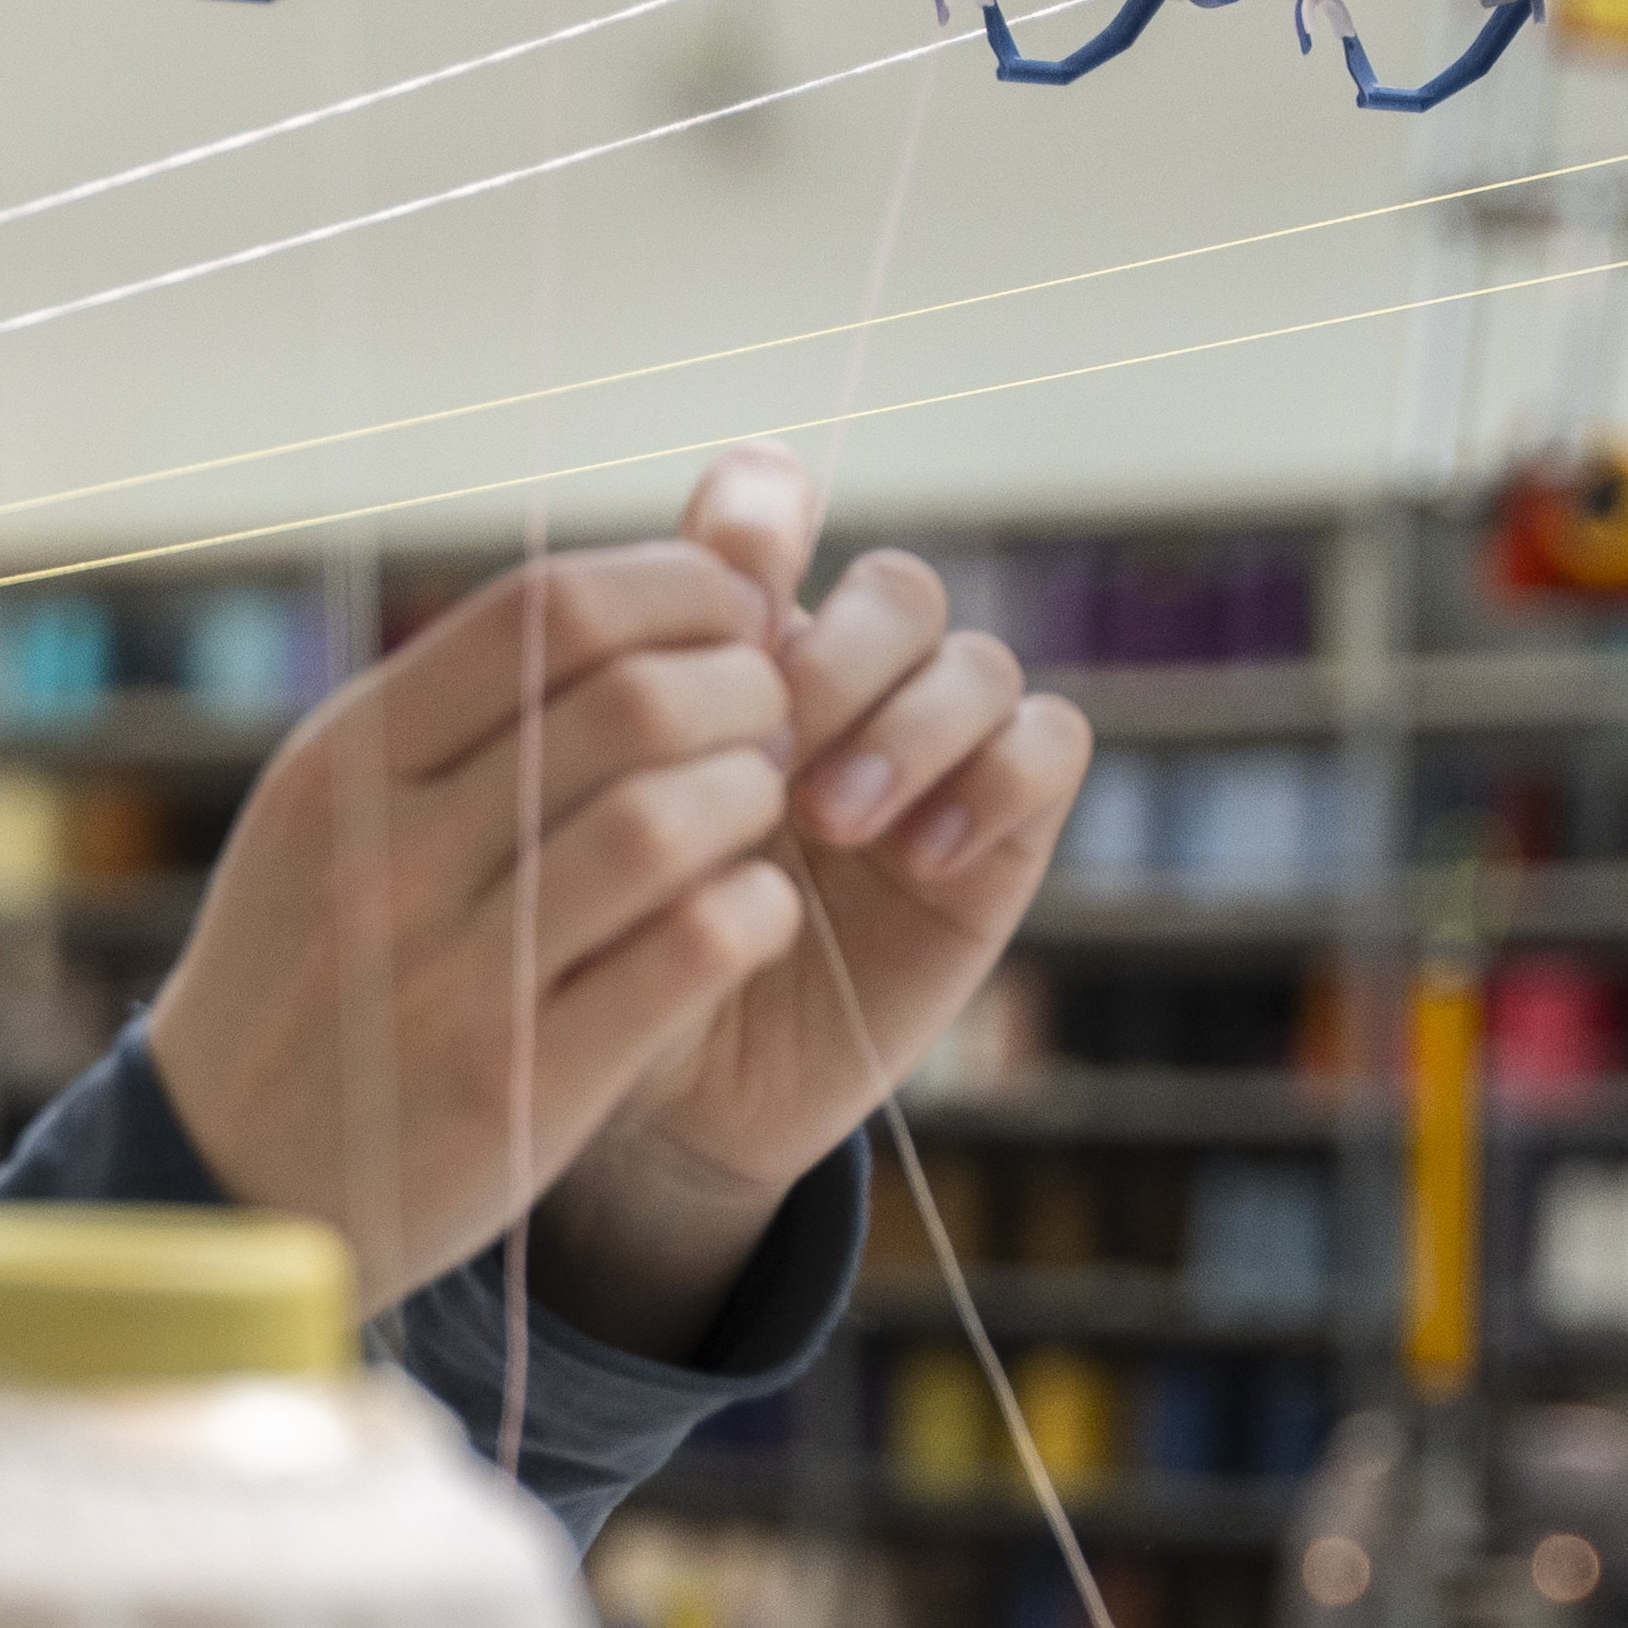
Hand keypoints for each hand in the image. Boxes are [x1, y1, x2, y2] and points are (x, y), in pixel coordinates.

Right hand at [136, 533, 803, 1321]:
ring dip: (753, 796)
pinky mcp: (519, 1083)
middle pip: (631, 700)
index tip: (728, 620)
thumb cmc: (309, 974)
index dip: (680, 589)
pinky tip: (750, 913)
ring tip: (756, 808)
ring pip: (667, 821)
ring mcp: (450, 975)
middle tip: (770, 717)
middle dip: (745, 688)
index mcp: (347, 762)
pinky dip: (755, 911)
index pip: (549, 608)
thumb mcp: (332, 818)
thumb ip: (458, 713)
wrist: (220, 1181)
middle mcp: (388, 856)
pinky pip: (690, 952)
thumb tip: (644, 593)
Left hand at [518, 448, 1095, 1335]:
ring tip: (825, 818)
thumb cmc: (596, 958)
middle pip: (891, 586)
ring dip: (906, 721)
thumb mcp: (580, 834)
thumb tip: (673, 610)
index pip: (774, 516)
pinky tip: (917, 852)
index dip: (761, 524)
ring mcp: (927, 755)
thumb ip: (622, 718)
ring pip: (974, 657)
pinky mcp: (998, 833)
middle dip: (834, 652)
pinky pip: (1048, 743)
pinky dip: (996, 775)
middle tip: (767, 745)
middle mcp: (840, 685)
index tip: (723, 600)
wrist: (658, 1110)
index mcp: (729, 651)